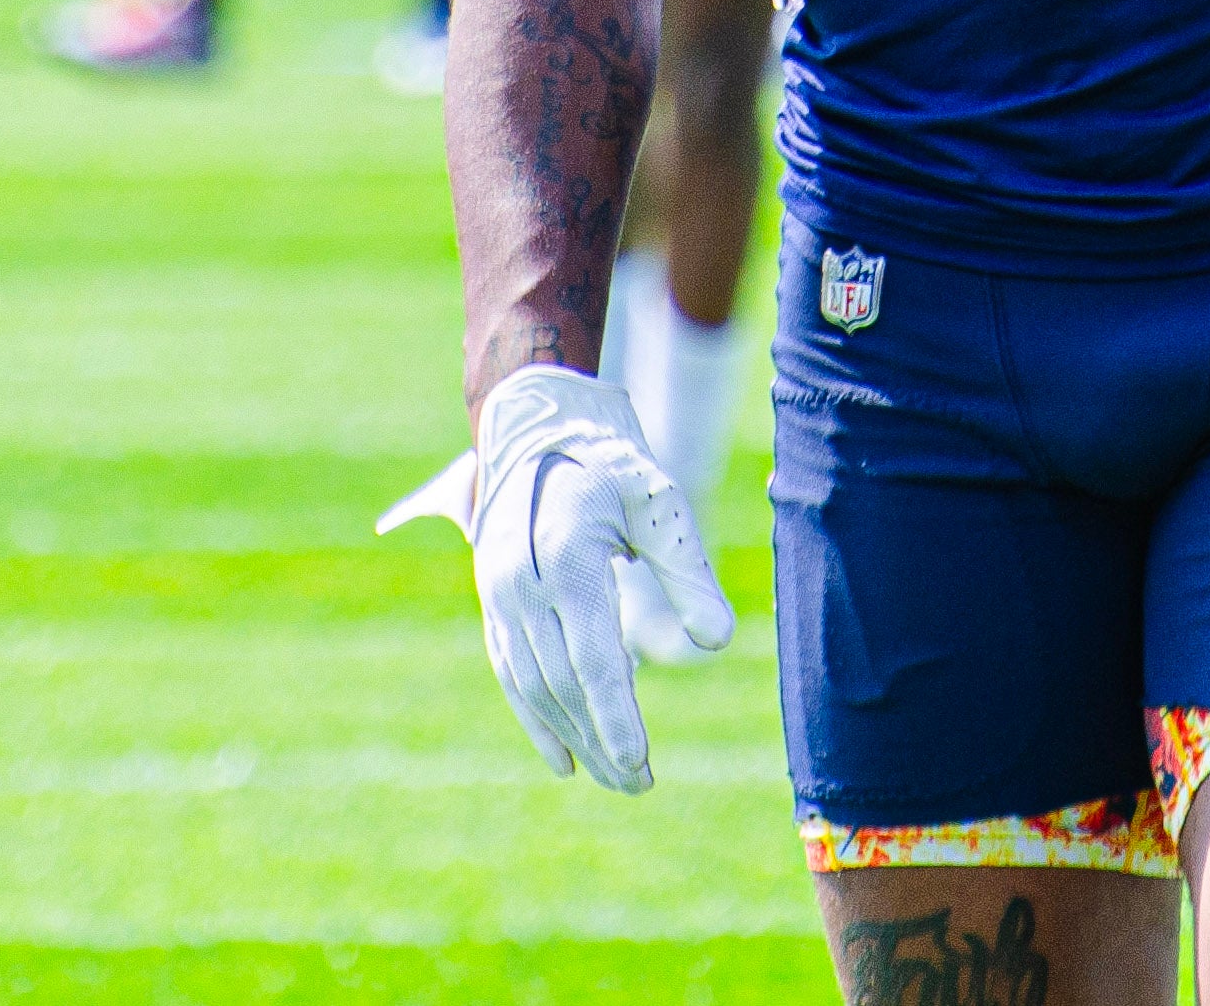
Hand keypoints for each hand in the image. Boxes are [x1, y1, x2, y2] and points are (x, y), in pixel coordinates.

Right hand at [414, 367, 732, 791]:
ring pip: (534, 686)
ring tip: (618, 778)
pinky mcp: (492, 602)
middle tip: (641, 785)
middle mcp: (520, 582)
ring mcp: (498, 594)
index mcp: (564, 555)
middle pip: (562, 684)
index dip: (614, 715)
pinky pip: (510, 673)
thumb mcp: (658, 499)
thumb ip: (686, 569)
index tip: (639, 761)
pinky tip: (563, 758)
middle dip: (601, 739)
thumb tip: (717, 640)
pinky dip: (535, 720)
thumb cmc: (609, 461)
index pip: (590, 657)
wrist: (535, 425)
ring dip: (573, 738)